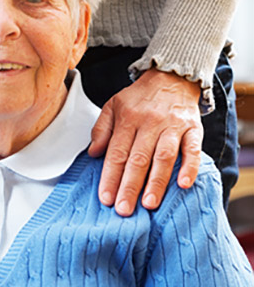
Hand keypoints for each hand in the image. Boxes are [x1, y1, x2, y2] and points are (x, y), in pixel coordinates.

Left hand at [88, 68, 202, 215]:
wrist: (171, 76)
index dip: (110, 176)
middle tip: (124, 209)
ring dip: (156, 181)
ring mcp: (173, 126)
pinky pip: (193, 149)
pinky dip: (190, 167)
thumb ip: (101, 129)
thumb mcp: (113, 106)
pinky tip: (183, 184)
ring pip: (164, 156)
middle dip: (130, 186)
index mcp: (127, 118)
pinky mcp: (193, 128)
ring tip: (148, 203)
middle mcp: (149, 122)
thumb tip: (93, 153)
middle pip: (138, 158)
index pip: (116, 152)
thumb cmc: (139, 97)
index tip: (106, 198)